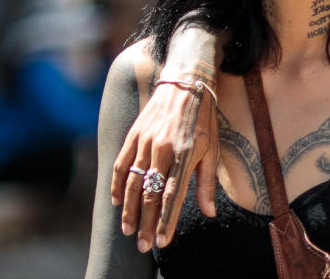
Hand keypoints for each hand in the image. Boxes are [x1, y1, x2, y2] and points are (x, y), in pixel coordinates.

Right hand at [110, 24, 224, 251]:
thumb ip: (207, 182)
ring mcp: (145, 142)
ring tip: (130, 231)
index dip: (167, 220)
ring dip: (129, 210)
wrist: (187, 82)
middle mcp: (163, 150)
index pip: (173, 195)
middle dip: (147, 223)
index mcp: (186, 154)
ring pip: (133, 183)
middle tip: (144, 246)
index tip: (163, 242)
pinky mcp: (133, 135)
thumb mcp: (213, 149)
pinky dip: (116, 186)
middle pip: (150, 194)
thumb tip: (209, 213)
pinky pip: (121, 165)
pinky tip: (117, 203)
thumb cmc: (204, 119)